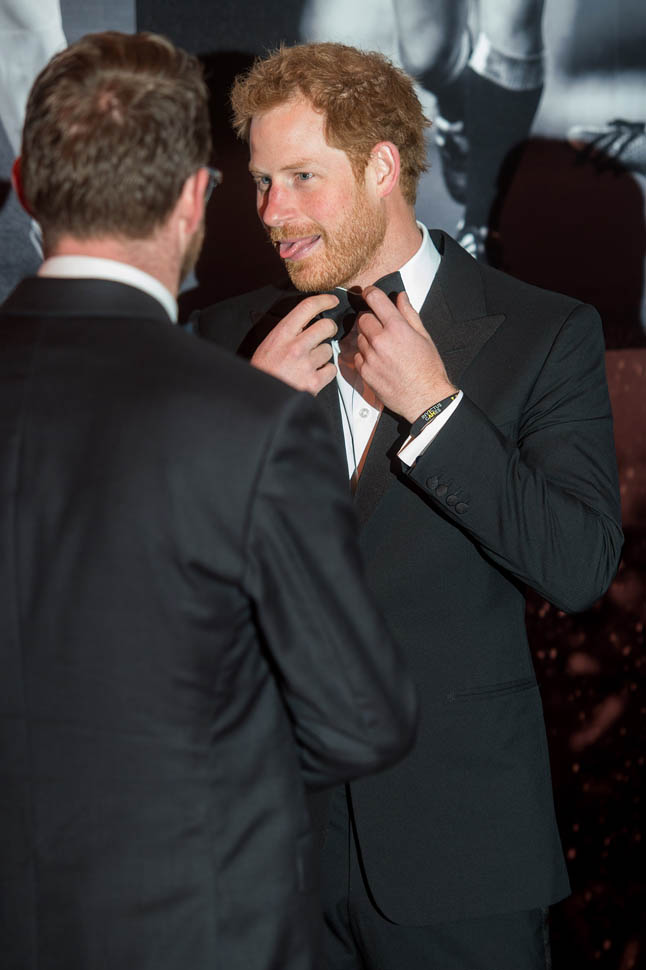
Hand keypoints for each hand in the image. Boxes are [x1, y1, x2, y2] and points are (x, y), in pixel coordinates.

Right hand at [251, 294, 338, 394]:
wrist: (261, 399)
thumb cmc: (263, 373)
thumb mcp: (268, 345)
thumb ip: (287, 333)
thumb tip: (305, 322)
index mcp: (281, 335)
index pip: (307, 307)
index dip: (324, 300)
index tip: (332, 300)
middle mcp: (295, 347)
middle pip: (326, 326)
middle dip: (329, 329)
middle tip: (325, 333)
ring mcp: (306, 364)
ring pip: (329, 350)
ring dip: (324, 355)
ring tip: (310, 362)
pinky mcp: (314, 382)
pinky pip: (331, 369)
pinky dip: (326, 372)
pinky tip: (315, 374)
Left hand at [355, 287, 456, 422]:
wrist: (425, 398)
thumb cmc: (428, 370)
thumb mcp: (424, 336)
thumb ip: (409, 314)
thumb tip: (401, 297)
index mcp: (397, 328)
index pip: (375, 299)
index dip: (370, 293)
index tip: (369, 293)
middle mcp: (381, 341)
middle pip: (362, 318)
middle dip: (370, 319)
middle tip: (380, 327)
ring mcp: (370, 357)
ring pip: (358, 337)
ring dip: (367, 338)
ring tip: (383, 348)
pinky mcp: (364, 372)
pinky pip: (357, 356)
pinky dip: (364, 356)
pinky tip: (378, 361)